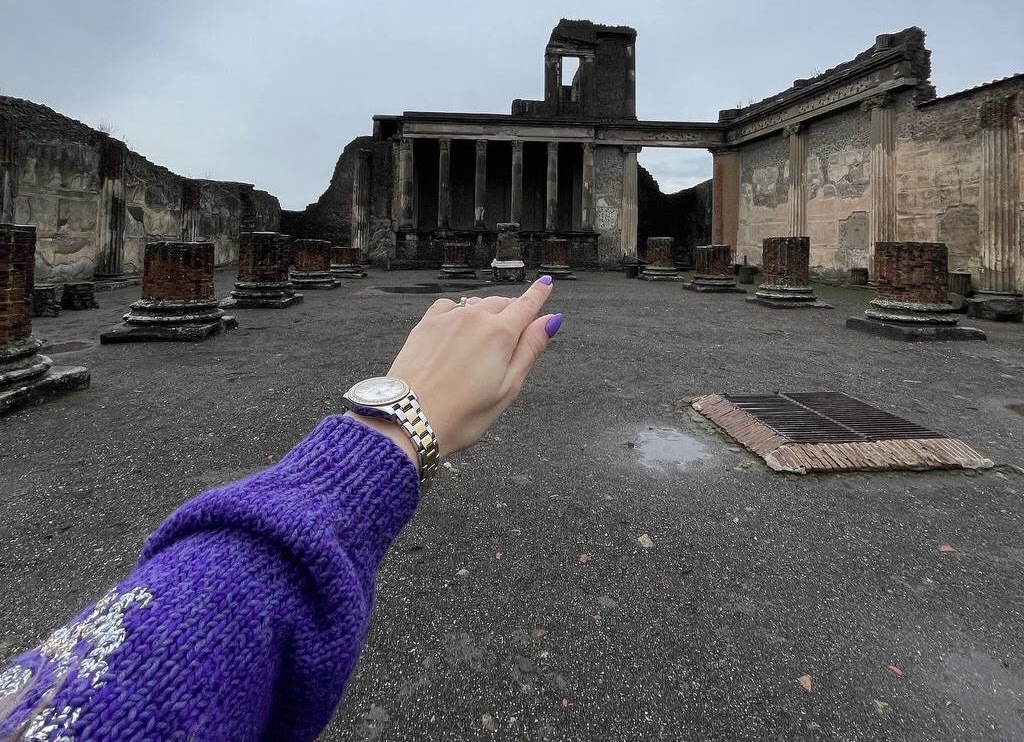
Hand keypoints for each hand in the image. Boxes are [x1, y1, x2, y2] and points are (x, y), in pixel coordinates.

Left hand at [366, 277, 559, 461]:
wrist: (409, 417)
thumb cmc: (461, 414)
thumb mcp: (507, 388)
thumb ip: (530, 350)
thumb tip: (550, 320)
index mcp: (500, 334)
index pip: (526, 305)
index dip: (539, 294)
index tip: (546, 283)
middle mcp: (474, 318)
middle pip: (502, 304)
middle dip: (511, 313)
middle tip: (513, 334)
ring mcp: (447, 319)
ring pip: (476, 305)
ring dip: (485, 314)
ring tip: (483, 339)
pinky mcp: (426, 325)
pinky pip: (449, 307)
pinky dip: (459, 313)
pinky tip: (457, 328)